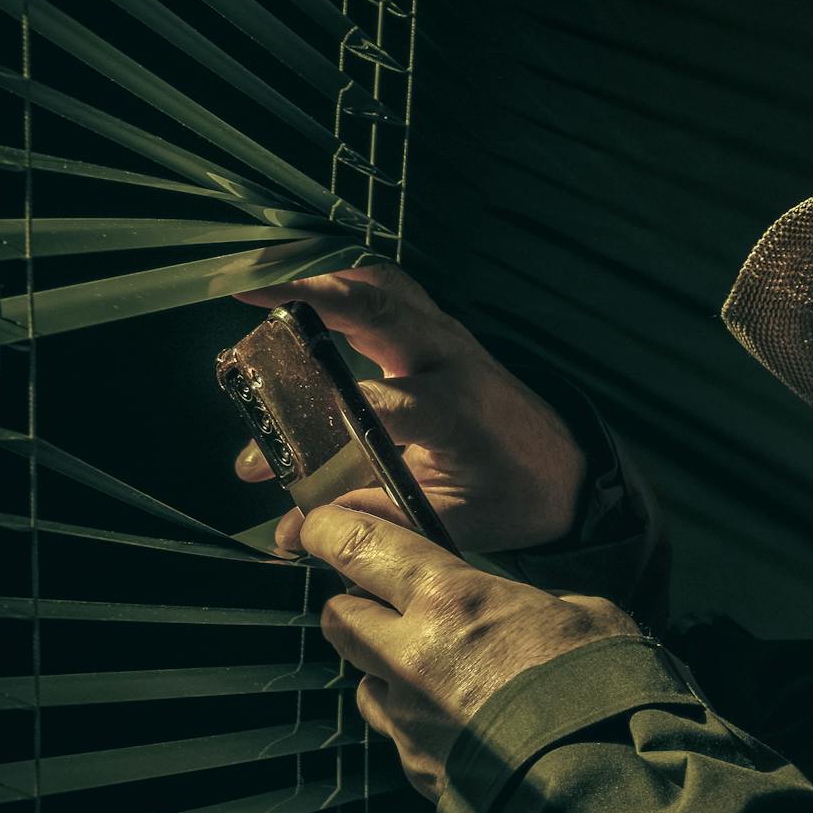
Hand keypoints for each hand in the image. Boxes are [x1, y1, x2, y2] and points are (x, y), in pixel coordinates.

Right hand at [230, 264, 587, 554]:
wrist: (565, 468)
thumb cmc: (512, 495)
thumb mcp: (450, 519)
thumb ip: (372, 518)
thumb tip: (293, 532)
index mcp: (456, 411)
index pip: (375, 403)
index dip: (315, 428)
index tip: (265, 461)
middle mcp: (451, 361)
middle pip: (378, 311)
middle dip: (310, 299)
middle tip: (246, 301)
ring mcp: (447, 338)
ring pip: (382, 287)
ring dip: (322, 280)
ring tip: (261, 287)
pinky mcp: (441, 331)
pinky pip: (389, 292)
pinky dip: (344, 285)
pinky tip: (302, 293)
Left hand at [304, 504, 637, 798]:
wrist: (603, 777)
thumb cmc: (602, 687)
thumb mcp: (583, 612)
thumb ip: (531, 602)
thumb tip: (528, 609)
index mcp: (450, 599)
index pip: (356, 546)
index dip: (330, 531)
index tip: (325, 527)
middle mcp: (410, 655)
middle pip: (338, 616)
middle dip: (357, 604)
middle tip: (390, 604)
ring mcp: (406, 717)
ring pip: (363, 678)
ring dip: (386, 668)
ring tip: (436, 673)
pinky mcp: (415, 765)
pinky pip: (396, 732)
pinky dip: (415, 721)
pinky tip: (459, 723)